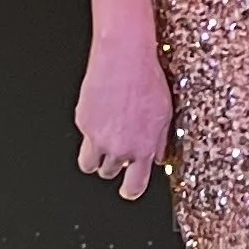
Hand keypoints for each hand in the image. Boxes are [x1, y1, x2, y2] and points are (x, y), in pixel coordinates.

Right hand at [74, 36, 172, 201]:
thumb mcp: (165, 114)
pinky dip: (90, 129)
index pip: (135, 185)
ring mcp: (98, 137)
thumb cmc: (147, 80)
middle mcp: (119, 147)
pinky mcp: (83, 122)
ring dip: (96, 156)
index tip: (129, 190)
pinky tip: (101, 110)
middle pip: (109, 173)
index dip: (131, 190)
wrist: (123, 58)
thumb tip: (156, 158)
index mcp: (142, 148)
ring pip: (89, 164)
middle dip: (113, 164)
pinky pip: (84, 136)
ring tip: (104, 138)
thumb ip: (160, 141)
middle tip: (118, 148)